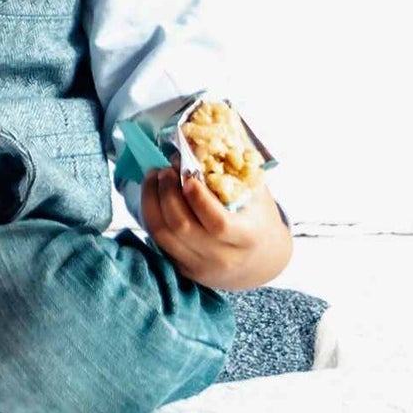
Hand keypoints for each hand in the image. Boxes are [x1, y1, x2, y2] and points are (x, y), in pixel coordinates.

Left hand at [141, 166, 288, 290]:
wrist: (262, 262)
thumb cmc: (259, 219)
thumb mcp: (257, 196)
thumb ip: (236, 173)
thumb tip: (200, 143)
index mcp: (247, 238)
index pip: (217, 223)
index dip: (198, 198)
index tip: (187, 175)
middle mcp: (222, 258)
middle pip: (182, 226)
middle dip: (167, 192)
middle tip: (165, 169)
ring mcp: (200, 267)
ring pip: (162, 235)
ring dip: (151, 201)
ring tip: (154, 177)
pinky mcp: (184, 269)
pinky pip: (158, 241)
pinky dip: (151, 214)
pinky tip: (154, 195)